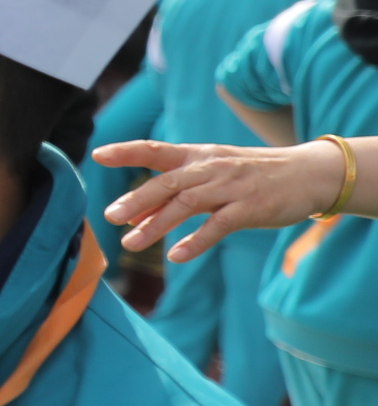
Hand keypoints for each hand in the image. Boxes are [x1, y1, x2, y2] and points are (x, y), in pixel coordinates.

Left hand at [98, 136, 356, 261]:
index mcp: (197, 156)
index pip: (155, 150)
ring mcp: (231, 187)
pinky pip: (219, 226)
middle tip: (109, 216)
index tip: (97, 155)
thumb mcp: (210, 177)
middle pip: (167, 182)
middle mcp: (210, 168)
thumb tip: (133, 217)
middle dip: (137, 199)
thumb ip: (172, 195)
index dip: (126, 151)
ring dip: (156, 224)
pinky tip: (177, 256)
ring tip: (130, 243)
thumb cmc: (249, 176)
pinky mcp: (251, 208)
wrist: (308, 173)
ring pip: (187, 204)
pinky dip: (196, 241)